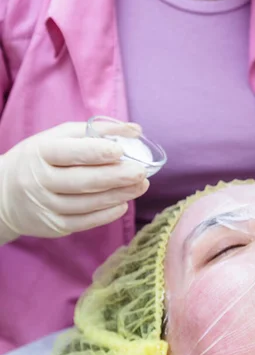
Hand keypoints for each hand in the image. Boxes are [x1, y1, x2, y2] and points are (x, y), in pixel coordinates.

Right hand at [0, 121, 149, 240]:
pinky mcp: (54, 225)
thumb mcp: (57, 138)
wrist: (3, 194)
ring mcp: (46, 206)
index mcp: (41, 153)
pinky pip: (84, 222)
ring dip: (118, 195)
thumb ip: (95, 131)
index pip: (70, 153)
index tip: (120, 150)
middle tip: (142, 172)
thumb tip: (135, 130)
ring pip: (87, 203)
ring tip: (140, 186)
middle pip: (83, 181)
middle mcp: (40, 181)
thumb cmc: (40, 159)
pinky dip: (107, 214)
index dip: (96, 152)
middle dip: (116, 177)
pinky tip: (123, 204)